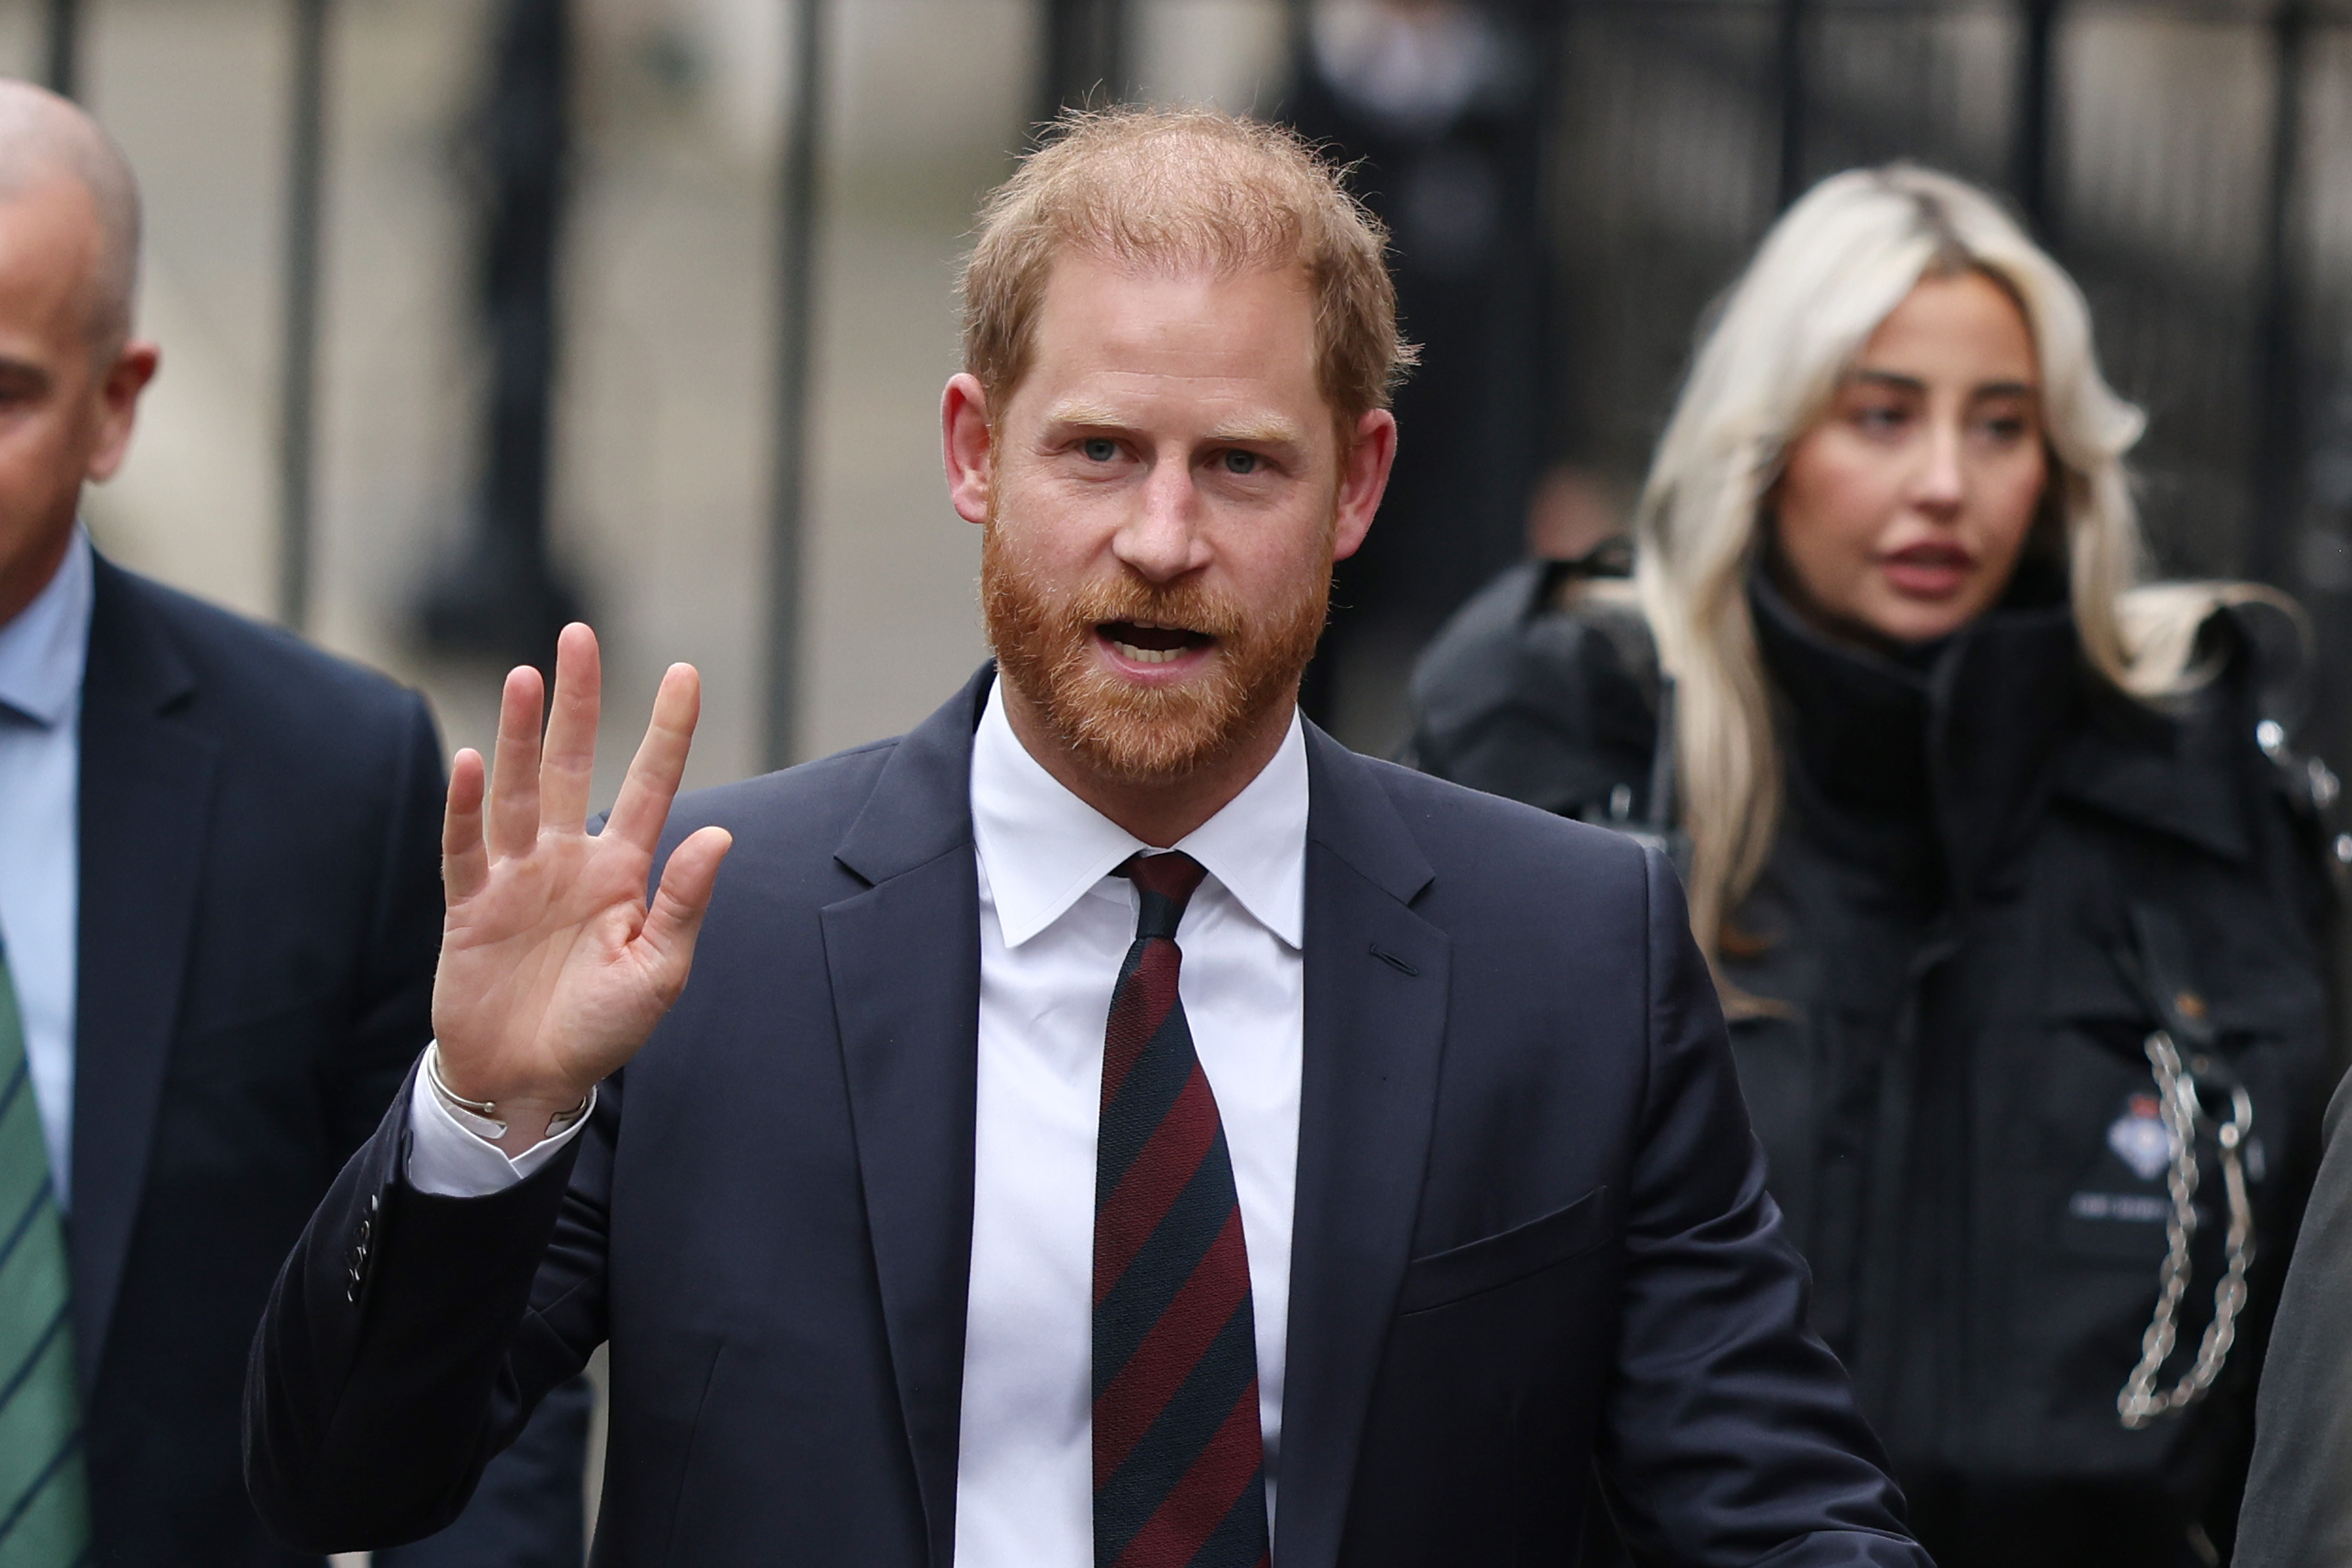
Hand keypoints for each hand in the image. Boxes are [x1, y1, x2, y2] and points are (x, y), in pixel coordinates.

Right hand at [432, 624, 732, 1151]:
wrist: (531, 1082)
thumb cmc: (600, 1029)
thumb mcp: (659, 971)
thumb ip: (683, 901)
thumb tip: (718, 832)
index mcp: (622, 872)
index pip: (652, 785)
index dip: (667, 731)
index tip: (686, 672)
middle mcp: (568, 860)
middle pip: (573, 765)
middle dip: (578, 702)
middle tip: (580, 634)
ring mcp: (516, 878)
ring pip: (519, 792)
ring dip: (523, 736)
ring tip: (528, 676)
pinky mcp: (469, 907)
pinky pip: (465, 848)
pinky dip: (466, 807)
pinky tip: (473, 759)